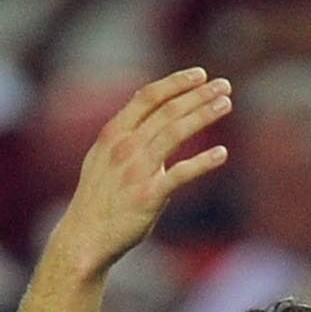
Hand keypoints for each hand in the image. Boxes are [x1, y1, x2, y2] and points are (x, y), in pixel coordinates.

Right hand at [45, 68, 231, 277]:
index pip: (148, 97)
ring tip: (226, 104)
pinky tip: (221, 153)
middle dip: (198, 95)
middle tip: (225, 85)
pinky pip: (181, 174)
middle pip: (167, 110)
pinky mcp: (148, 196)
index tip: (200, 74)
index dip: (176, 82)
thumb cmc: (98, 198)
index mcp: (113, 134)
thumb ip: (127, 136)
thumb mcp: (103, 157)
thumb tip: (152, 117)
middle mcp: (125, 147)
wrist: (85, 237)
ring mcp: (136, 171)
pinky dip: (203, 162)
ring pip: (175, 133)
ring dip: (203, 115)